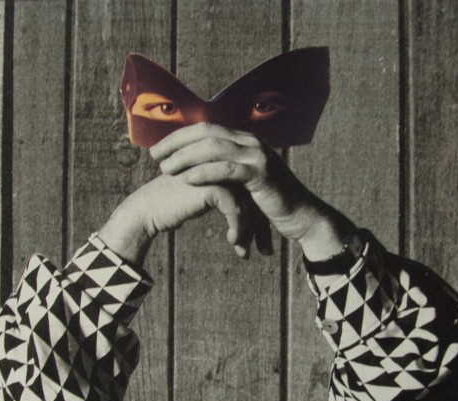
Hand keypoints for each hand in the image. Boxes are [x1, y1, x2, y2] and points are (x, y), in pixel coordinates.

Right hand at [98, 174, 260, 263]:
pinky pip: (236, 209)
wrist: (148, 209)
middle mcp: (224, 165)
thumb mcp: (205, 200)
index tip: (262, 242)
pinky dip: (237, 228)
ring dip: (248, 232)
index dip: (259, 218)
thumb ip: (225, 198)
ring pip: (248, 204)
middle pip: (254, 197)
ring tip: (243, 252)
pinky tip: (231, 242)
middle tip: (265, 250)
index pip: (252, 191)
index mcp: (224, 164)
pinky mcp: (213, 185)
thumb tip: (250, 219)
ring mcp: (219, 173)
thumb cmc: (174, 207)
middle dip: (260, 228)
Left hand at [154, 123, 354, 259]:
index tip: (158, 148)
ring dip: (186, 157)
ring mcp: (257, 156)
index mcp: (244, 141)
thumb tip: (199, 169)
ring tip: (166, 169)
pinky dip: (205, 172)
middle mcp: (251, 142)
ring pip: (214, 148)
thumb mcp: (246, 181)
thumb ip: (227, 170)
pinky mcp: (262, 174)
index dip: (179, 136)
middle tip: (154, 155)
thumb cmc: (271, 201)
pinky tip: (187, 179)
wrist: (302, 215)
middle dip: (177, 142)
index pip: (206, 128)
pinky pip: (227, 170)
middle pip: (206, 132)